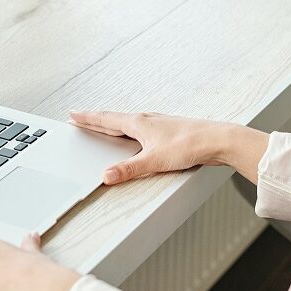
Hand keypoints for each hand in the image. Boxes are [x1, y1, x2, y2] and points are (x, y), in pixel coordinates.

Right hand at [69, 111, 258, 184]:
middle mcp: (147, 120)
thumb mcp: (154, 160)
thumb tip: (107, 176)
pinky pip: (140, 128)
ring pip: (128, 122)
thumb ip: (129, 169)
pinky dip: (129, 130)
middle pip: (114, 119)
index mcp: (139, 123)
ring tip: (103, 125)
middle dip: (96, 119)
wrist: (216, 139)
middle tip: (81, 117)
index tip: (73, 114)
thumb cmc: (189, 145)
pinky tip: (135, 136)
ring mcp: (158, 124)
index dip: (88, 118)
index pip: (106, 119)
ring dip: (112, 123)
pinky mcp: (167, 131)